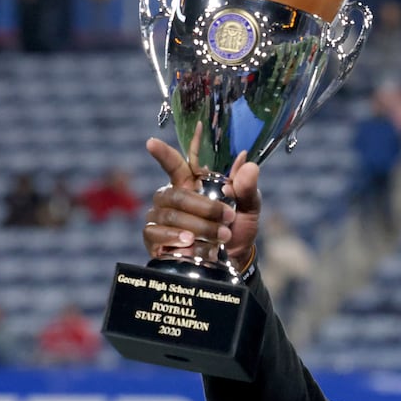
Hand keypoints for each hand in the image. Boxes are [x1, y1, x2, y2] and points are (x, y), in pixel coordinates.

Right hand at [141, 138, 261, 267]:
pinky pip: (158, 234)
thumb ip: (247, 188)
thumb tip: (248, 164)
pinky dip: (177, 239)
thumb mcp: (249, 207)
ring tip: (221, 236)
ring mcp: (159, 217)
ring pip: (171, 216)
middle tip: (228, 218)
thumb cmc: (237, 227)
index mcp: (190, 183)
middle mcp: (170, 197)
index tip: (152, 142)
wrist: (234, 258)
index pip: (174, 164)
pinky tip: (190, 243)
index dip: (163, 153)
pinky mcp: (153, 238)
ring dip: (199, 227)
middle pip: (177, 195)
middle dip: (205, 208)